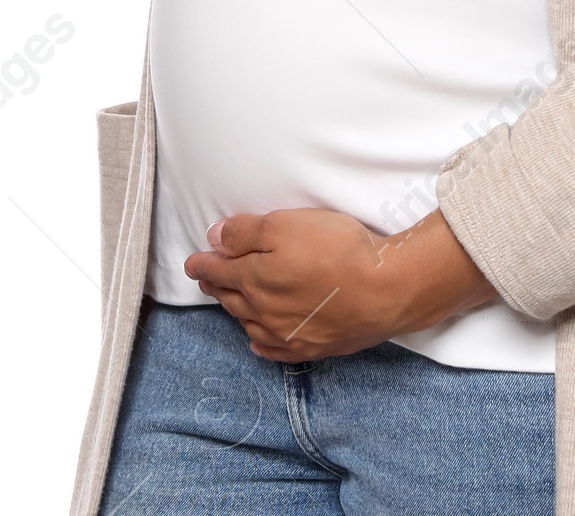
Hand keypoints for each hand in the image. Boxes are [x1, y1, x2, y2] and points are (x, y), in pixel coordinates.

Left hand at [185, 206, 497, 360]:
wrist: (383, 289)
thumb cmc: (336, 249)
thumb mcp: (286, 225)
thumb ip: (245, 233)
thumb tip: (213, 240)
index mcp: (253, 280)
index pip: (218, 272)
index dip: (202, 264)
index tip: (192, 263)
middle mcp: (263, 313)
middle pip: (231, 298)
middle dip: (217, 286)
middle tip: (207, 279)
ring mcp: (288, 334)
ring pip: (250, 323)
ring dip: (237, 311)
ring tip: (231, 302)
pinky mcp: (313, 347)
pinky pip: (275, 349)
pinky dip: (262, 343)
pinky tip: (259, 341)